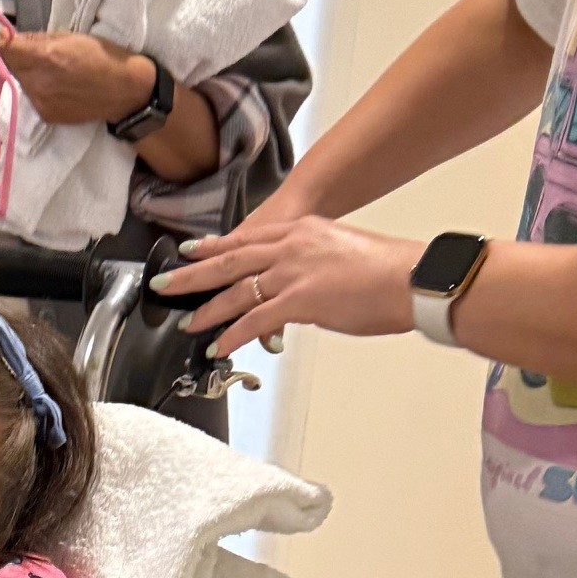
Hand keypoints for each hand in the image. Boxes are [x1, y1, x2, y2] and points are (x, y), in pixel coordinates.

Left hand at [0, 23, 161, 130]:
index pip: (5, 51)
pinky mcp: (47, 115)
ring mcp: (41, 101)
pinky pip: (35, 98)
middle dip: (17, 58)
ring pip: (24, 82)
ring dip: (33, 74)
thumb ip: (37, 40)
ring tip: (61, 72)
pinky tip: (64, 88)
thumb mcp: (70, 37)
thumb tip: (9, 39)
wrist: (124, 91)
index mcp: (44, 56)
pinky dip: (43, 90)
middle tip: (43, 55)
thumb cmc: (101, 55)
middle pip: (13, 67)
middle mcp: (38, 81)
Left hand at [152, 213, 424, 355]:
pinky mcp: (299, 300)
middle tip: (166, 283)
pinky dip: (232, 334)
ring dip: (207, 308)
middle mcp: (292, 246)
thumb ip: (314, 265)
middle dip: (193, 273)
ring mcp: (293, 272)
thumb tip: (304, 285)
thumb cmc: (387, 271)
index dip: (215, 246)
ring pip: (236, 289)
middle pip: (230, 259)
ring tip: (187, 322)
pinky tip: (218, 346)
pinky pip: (254, 319)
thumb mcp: (342, 253)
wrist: (410, 278)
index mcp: (303, 231)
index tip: (192, 251)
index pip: (248, 237)